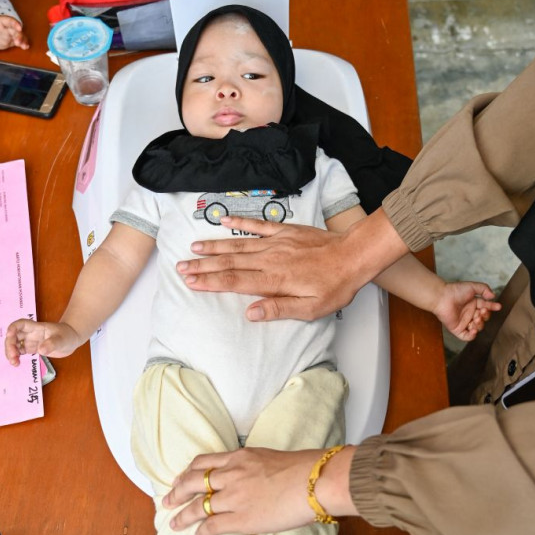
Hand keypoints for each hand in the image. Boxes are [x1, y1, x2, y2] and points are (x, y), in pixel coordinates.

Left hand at [0, 1, 28, 50]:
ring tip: (24, 46)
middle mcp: (6, 27)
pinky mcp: (7, 42)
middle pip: (16, 30)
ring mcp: (7, 35)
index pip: (10, 21)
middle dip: (20, 35)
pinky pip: (16, 43)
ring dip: (23, 40)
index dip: (15, 24)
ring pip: (18, 37)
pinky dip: (21, 45)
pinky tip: (25, 47)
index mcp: (1, 20)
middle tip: (19, 42)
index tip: (19, 28)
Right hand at [5, 318, 80, 364]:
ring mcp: (30, 341)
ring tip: (14, 363)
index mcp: (36, 327)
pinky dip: (16, 357)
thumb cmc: (67, 335)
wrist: (71, 340)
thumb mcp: (62, 339)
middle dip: (10, 345)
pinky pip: (20, 352)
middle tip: (13, 357)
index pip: (21, 324)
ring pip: (15, 345)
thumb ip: (52, 344)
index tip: (9, 336)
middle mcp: (30, 333)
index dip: (13, 328)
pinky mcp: (32, 349)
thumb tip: (41, 350)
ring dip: (11, 353)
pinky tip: (17, 364)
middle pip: (14, 336)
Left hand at [164, 445, 356, 534]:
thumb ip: (254, 467)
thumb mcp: (270, 458)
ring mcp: (233, 497)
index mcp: (238, 457)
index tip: (181, 478)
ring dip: (183, 516)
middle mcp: (230, 475)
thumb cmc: (303, 468)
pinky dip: (202, 531)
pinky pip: (212, 526)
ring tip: (174, 522)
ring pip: (197, 506)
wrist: (315, 481)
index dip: (188, 472)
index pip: (204, 462)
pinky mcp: (241, 519)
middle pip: (193, 482)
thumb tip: (255, 479)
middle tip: (167, 500)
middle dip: (177, 492)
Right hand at [175, 207, 407, 321]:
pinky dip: (239, 223)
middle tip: (180, 267)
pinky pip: (257, 226)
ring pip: (238, 244)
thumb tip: (251, 313)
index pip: (234, 281)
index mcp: (274, 280)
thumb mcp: (311, 308)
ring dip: (214, 247)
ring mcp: (276, 242)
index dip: (209, 282)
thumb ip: (279, 309)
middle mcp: (270, 259)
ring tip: (193, 248)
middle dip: (203, 265)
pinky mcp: (285, 231)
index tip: (190, 281)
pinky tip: (222, 221)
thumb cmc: (335, 286)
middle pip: (229, 262)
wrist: (354, 255)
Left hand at [433, 281, 500, 340]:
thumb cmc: (455, 291)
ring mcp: (464, 322)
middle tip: (481, 311)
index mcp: (473, 304)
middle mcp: (469, 313)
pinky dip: (472, 335)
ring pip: (477, 328)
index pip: (486, 307)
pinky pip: (467, 337)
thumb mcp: (473, 286)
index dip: (493, 307)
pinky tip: (473, 329)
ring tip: (476, 318)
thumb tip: (493, 296)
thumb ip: (484, 289)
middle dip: (485, 316)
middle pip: (483, 319)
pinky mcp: (457, 329)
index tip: (498, 307)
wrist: (442, 297)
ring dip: (480, 324)